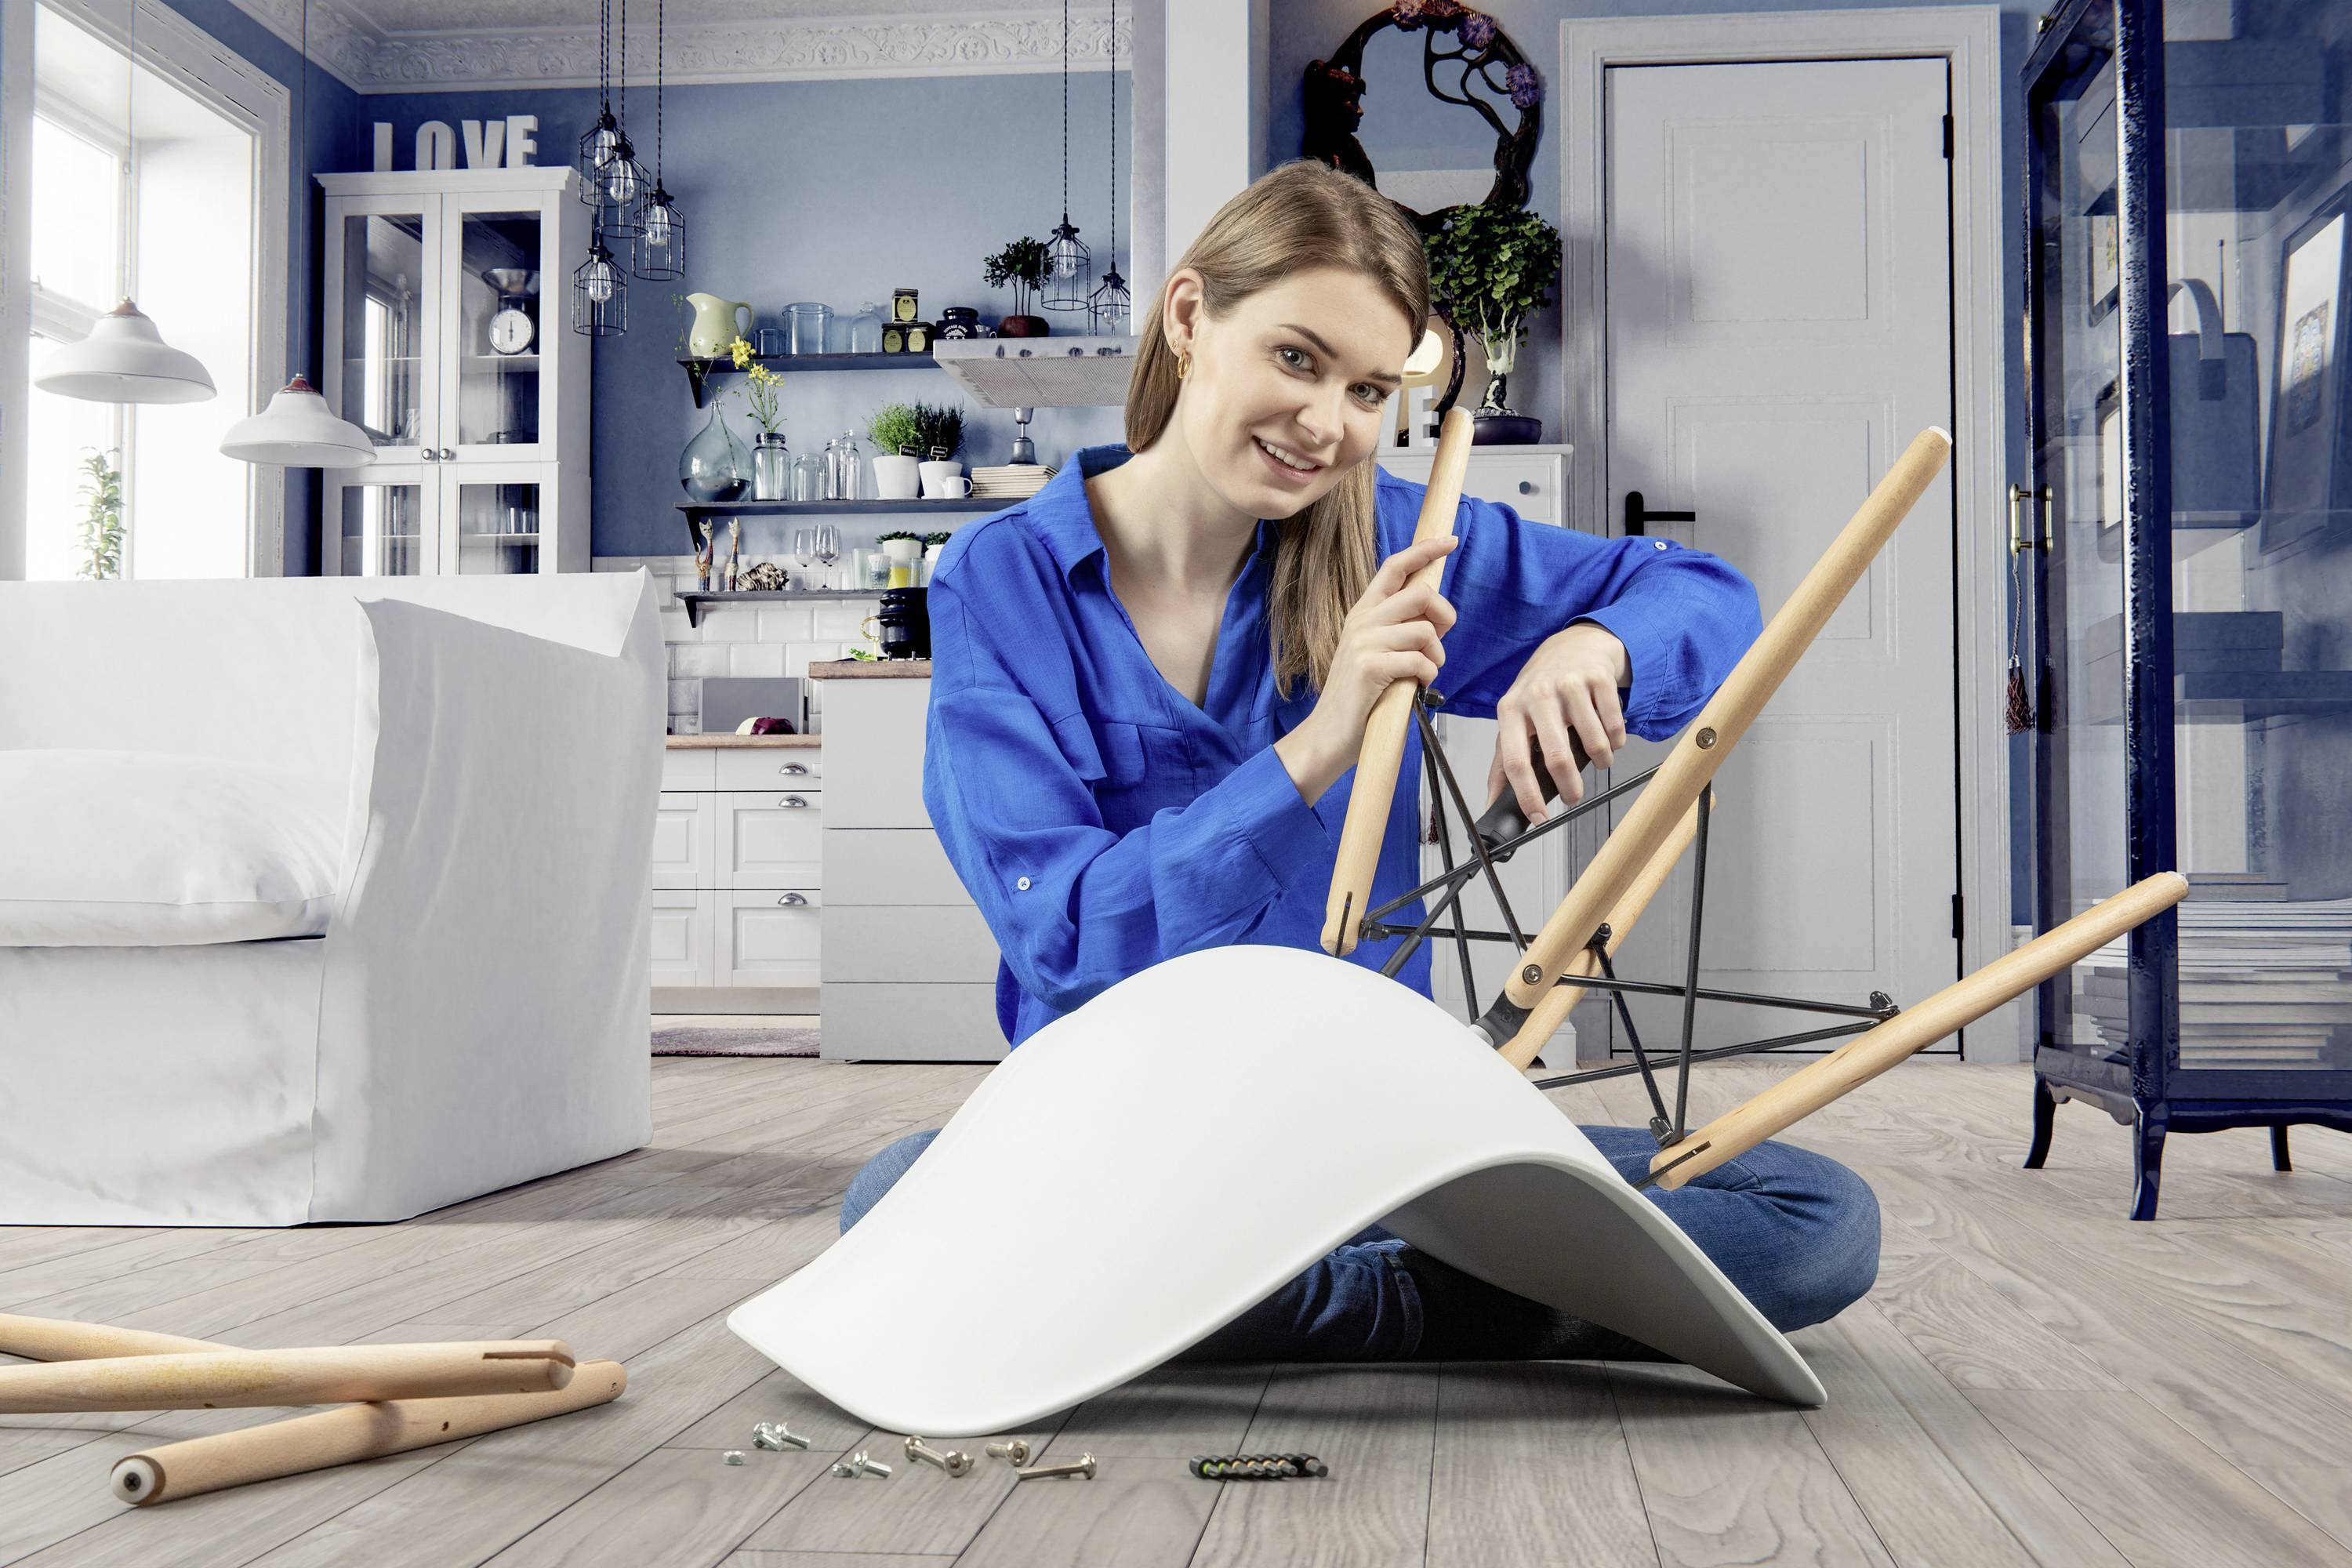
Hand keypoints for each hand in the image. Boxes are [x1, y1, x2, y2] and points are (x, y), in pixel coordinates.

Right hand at [1275, 534, 1457, 801]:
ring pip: (1424, 630)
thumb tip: (1437, 617)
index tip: (1449, 540)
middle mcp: (1362, 621)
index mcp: (1363, 613)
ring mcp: (1363, 642)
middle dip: (1444, 616)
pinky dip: (1428, 675)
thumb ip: (1400, 631)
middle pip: (1420, 594)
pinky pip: (1419, 661)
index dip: (1425, 550)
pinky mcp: (1368, 667)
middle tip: (1441, 640)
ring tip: (1424, 673)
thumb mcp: (1376, 653)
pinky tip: (1417, 687)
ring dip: (1436, 655)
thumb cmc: (1359, 698)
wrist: (1328, 735)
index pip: (1395, 567)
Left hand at [1486, 621, 1629, 819]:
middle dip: (1570, 787)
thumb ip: (1503, 761)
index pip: (1514, 761)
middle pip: (1557, 757)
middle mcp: (1538, 695)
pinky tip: (1609, 736)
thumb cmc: (1541, 689)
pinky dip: (1616, 741)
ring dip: (1601, 761)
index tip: (1539, 817)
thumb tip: (1491, 803)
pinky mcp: (1599, 679)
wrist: (1573, 645)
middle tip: (1574, 796)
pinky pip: (1614, 726)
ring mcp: (1570, 685)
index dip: (1527, 795)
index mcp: (1511, 710)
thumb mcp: (1514, 718)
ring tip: (1598, 759)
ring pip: (1593, 743)